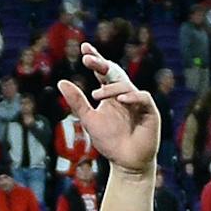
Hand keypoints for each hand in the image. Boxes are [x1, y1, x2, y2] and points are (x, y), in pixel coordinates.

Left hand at [57, 45, 159, 176]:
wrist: (126, 162)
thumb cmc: (109, 142)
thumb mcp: (89, 119)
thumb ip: (77, 102)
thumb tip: (61, 81)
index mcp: (110, 93)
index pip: (103, 71)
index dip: (95, 58)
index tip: (84, 48)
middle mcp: (125, 93)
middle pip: (114, 72)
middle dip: (101, 63)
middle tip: (87, 59)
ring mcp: (138, 100)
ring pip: (125, 85)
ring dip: (110, 88)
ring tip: (95, 95)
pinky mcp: (149, 110)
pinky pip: (142, 97)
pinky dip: (132, 97)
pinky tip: (120, 99)